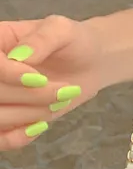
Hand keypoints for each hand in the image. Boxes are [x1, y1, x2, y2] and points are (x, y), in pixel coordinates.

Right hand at [0, 16, 101, 150]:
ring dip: (28, 116)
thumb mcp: (62, 30)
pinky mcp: (7, 119)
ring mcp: (0, 96)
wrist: (88, 64)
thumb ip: (42, 39)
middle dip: (29, 97)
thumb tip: (20, 56)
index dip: (10, 75)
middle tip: (61, 91)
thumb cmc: (73, 41)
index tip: (40, 79)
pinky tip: (39, 126)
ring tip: (57, 103)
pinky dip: (17, 138)